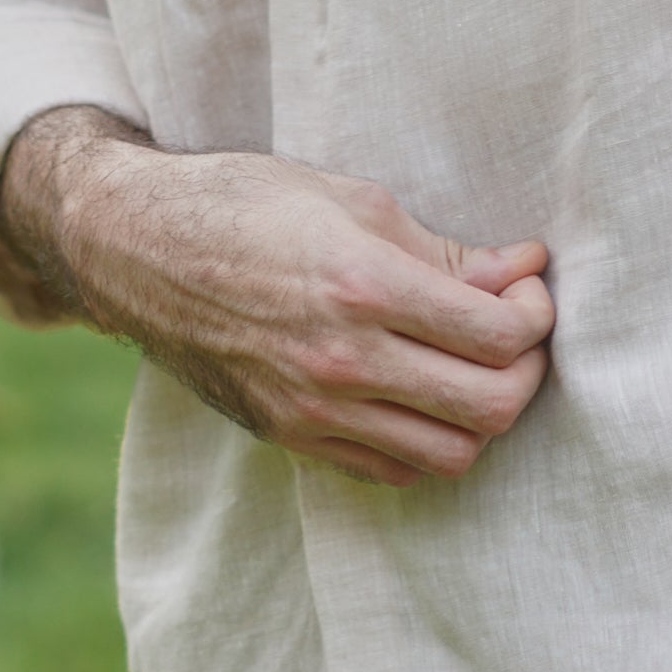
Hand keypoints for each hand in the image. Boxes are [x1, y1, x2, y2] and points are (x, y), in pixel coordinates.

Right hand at [0, 108, 555, 492]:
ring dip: (483, 414)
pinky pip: (394, 471)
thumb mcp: (351, 200)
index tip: (527, 287)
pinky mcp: (291, 438)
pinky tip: (424, 397)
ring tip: (476, 368)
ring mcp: (313, 410)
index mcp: (361, 285)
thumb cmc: (245, 203)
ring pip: (451, 455)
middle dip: (526, 369)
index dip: (535, 314)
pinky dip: (428, 443)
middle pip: (490, 405)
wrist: (135, 249)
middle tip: (516, 331)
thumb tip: (525, 271)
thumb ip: (444, 250)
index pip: (498, 334)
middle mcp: (341, 360)